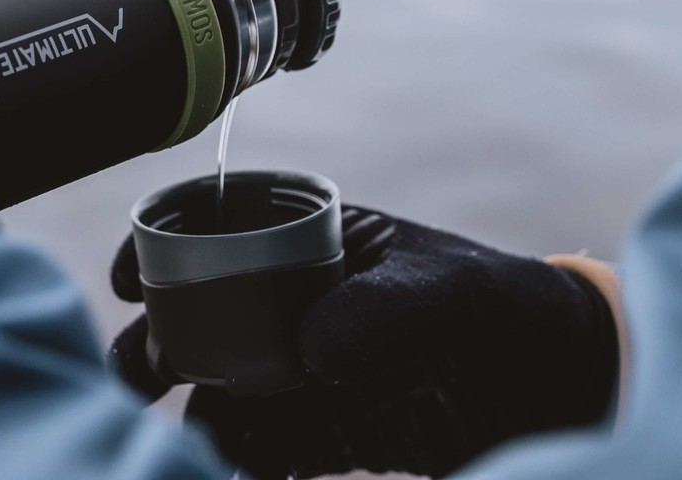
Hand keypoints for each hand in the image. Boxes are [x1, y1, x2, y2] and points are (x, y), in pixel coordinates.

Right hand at [108, 206, 618, 478]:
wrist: (551, 387)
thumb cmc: (499, 307)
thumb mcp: (445, 293)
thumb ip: (381, 311)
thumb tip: (311, 354)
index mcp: (315, 238)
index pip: (218, 225)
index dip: (162, 244)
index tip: (129, 280)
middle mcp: (295, 301)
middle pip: (198, 314)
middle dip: (159, 341)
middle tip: (152, 371)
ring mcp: (302, 371)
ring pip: (216, 388)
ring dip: (190, 412)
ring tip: (186, 437)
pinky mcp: (319, 435)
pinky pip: (257, 450)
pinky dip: (237, 461)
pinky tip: (232, 468)